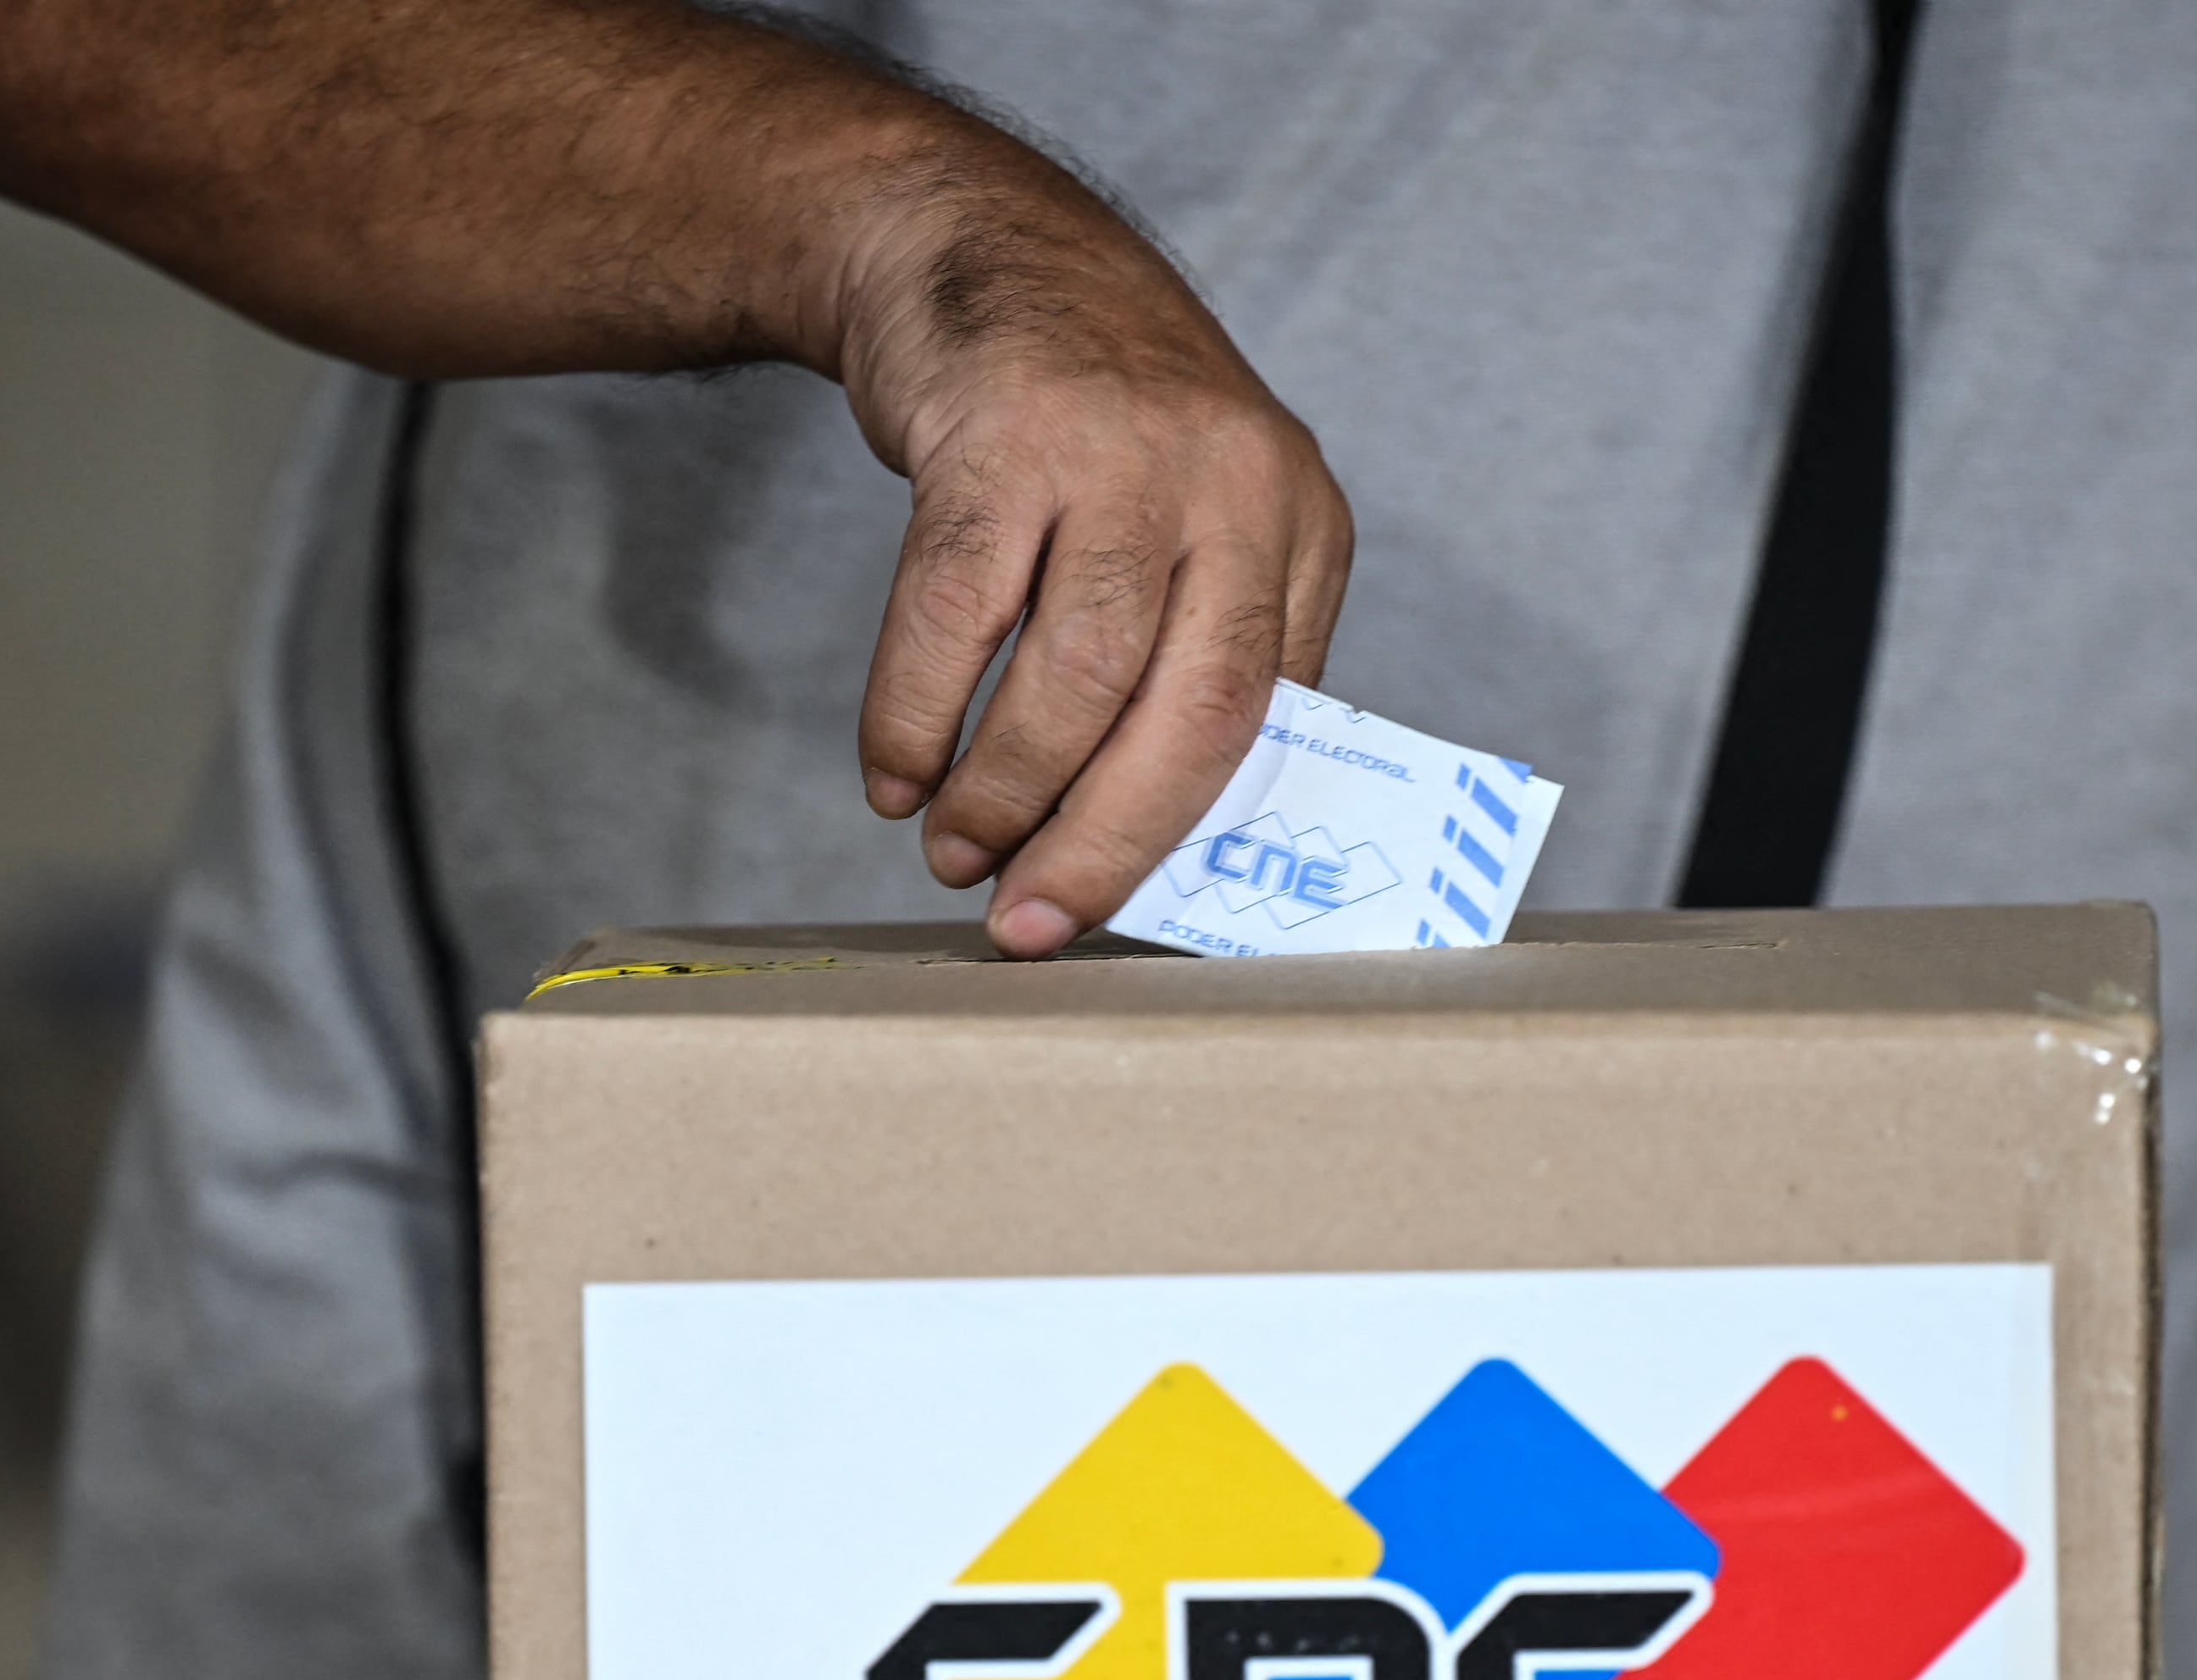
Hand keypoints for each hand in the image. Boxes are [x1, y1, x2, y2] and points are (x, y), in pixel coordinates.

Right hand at [831, 177, 1349, 955]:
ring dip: (1004, 792)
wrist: (980, 243)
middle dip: (1102, 843)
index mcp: (1301, 523)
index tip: (1114, 911)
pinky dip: (917, 715)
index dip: (1184, 835)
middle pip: (1189, 715)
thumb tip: (1151, 842)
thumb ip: (1198, 651)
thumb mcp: (1197, 511)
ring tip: (954, 851)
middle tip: (1028, 921)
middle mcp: (1233, 485)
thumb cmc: (1089, 421)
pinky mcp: (1003, 435)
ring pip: (1076, 679)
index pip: (1265, 718)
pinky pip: (959, 616)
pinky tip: (895, 775)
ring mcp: (1120, 454)